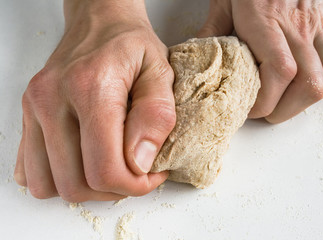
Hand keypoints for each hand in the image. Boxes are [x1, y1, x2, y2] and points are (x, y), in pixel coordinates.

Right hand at [14, 0, 174, 201]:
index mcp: (90, 88)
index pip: (104, 169)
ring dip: (85, 189)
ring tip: (110, 168)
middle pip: (75, 184)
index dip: (134, 185)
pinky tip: (82, 161)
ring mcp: (33, 109)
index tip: (152, 174)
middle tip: (135, 174)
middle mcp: (52, 100)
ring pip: (48, 185)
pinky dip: (57, 178)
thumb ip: (156, 115)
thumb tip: (140, 163)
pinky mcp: (27, 116)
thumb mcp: (160, 71)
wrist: (98, 21)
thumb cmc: (130, 44)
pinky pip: (30, 170)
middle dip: (113, 191)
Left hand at [198, 0, 322, 122]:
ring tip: (289, 101)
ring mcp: (320, 27)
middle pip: (310, 83)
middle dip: (286, 110)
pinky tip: (315, 82)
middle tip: (268, 112)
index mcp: (267, 22)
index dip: (266, 101)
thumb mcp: (224, 3)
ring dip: (310, 99)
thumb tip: (200, 60)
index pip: (280, 72)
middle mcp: (299, 27)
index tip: (251, 109)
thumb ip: (213, 32)